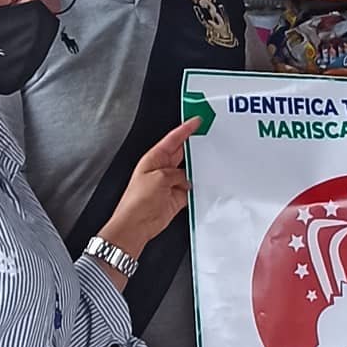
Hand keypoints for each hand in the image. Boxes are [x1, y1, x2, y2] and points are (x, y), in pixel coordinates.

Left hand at [102, 117, 200, 258]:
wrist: (136, 224)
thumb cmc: (138, 201)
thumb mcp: (159, 178)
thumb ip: (176, 174)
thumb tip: (186, 177)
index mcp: (154, 159)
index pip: (173, 140)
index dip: (185, 129)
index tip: (196, 121)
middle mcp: (162, 170)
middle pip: (182, 154)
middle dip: (194, 148)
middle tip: (208, 140)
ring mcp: (169, 184)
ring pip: (189, 173)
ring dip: (197, 171)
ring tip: (209, 165)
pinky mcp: (176, 198)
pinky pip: (191, 190)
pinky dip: (198, 189)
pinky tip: (203, 186)